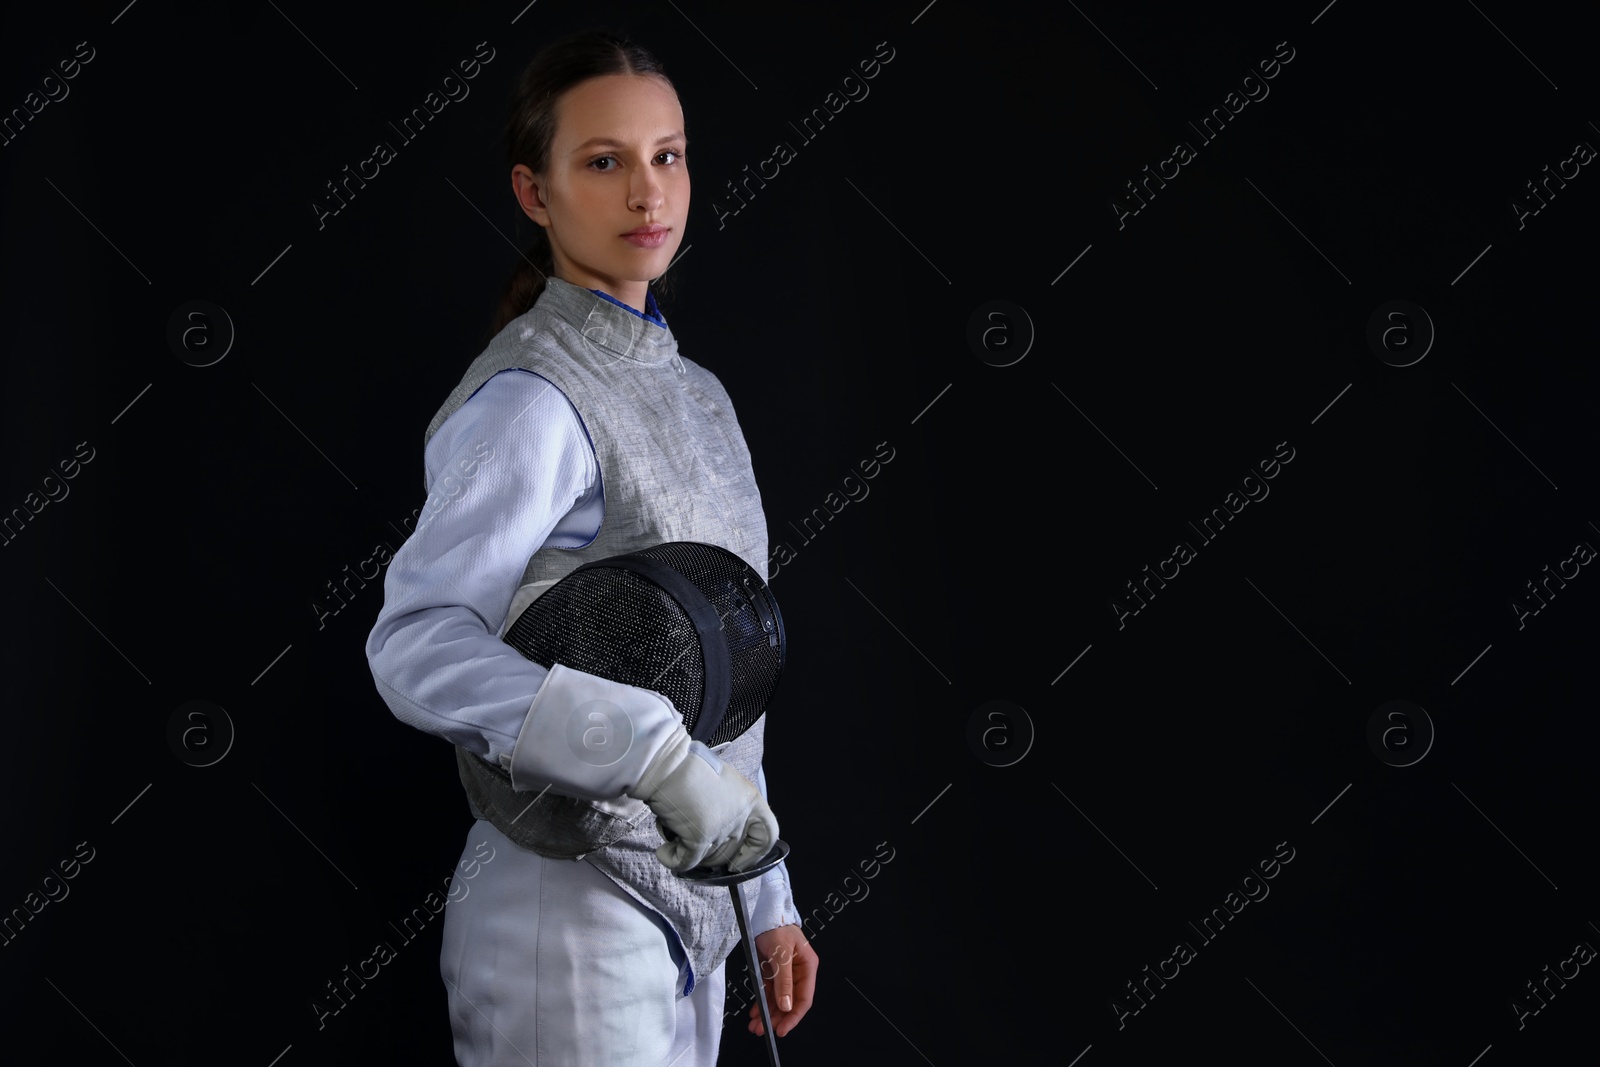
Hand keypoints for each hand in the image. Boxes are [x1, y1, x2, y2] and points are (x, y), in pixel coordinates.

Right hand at [630, 731, 778, 872]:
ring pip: (708, 859)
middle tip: (695, 846)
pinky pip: (686, 862)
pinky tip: (663, 852)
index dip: (755, 853)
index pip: (767, 836)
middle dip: (712, 856)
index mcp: (751, 800)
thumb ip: (730, 805)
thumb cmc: (690, 767)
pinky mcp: (699, 838)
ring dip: (690, 853)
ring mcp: (721, 830)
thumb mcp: (724, 781)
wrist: (668, 765)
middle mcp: (740, 817)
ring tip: (675, 836)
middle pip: (732, 852)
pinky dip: (672, 859)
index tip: (739, 861)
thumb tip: (720, 828)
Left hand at [747, 925, 817, 1037]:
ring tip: (755, 1026)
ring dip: (767, 1014)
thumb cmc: (777, 928)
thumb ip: (783, 981)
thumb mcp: (781, 954)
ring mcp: (785, 974)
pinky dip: (762, 1003)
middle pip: (790, 1002)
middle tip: (763, 1031)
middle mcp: (798, 973)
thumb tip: (786, 1006)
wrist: (764, 914)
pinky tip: (755, 1012)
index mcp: (807, 967)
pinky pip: (769, 992)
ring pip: (778, 1000)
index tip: (782, 1029)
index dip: (794, 1016)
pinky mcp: (773, 973)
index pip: (804, 999)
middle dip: (777, 1018)